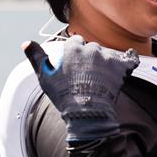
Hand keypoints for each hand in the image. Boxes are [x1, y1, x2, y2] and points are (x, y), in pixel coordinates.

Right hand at [23, 35, 139, 142]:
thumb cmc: (64, 97)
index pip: (76, 42)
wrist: (87, 114)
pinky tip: (130, 60)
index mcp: (72, 48)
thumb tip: (26, 42)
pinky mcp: (121, 67)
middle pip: (92, 48)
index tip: (74, 65)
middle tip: (88, 75)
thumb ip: (36, 57)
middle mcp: (91, 49)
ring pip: (107, 54)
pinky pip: (129, 58)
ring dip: (105, 62)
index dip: (75, 53)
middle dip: (90, 58)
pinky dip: (129, 59)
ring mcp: (107, 58)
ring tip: (102, 79)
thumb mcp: (45, 77)